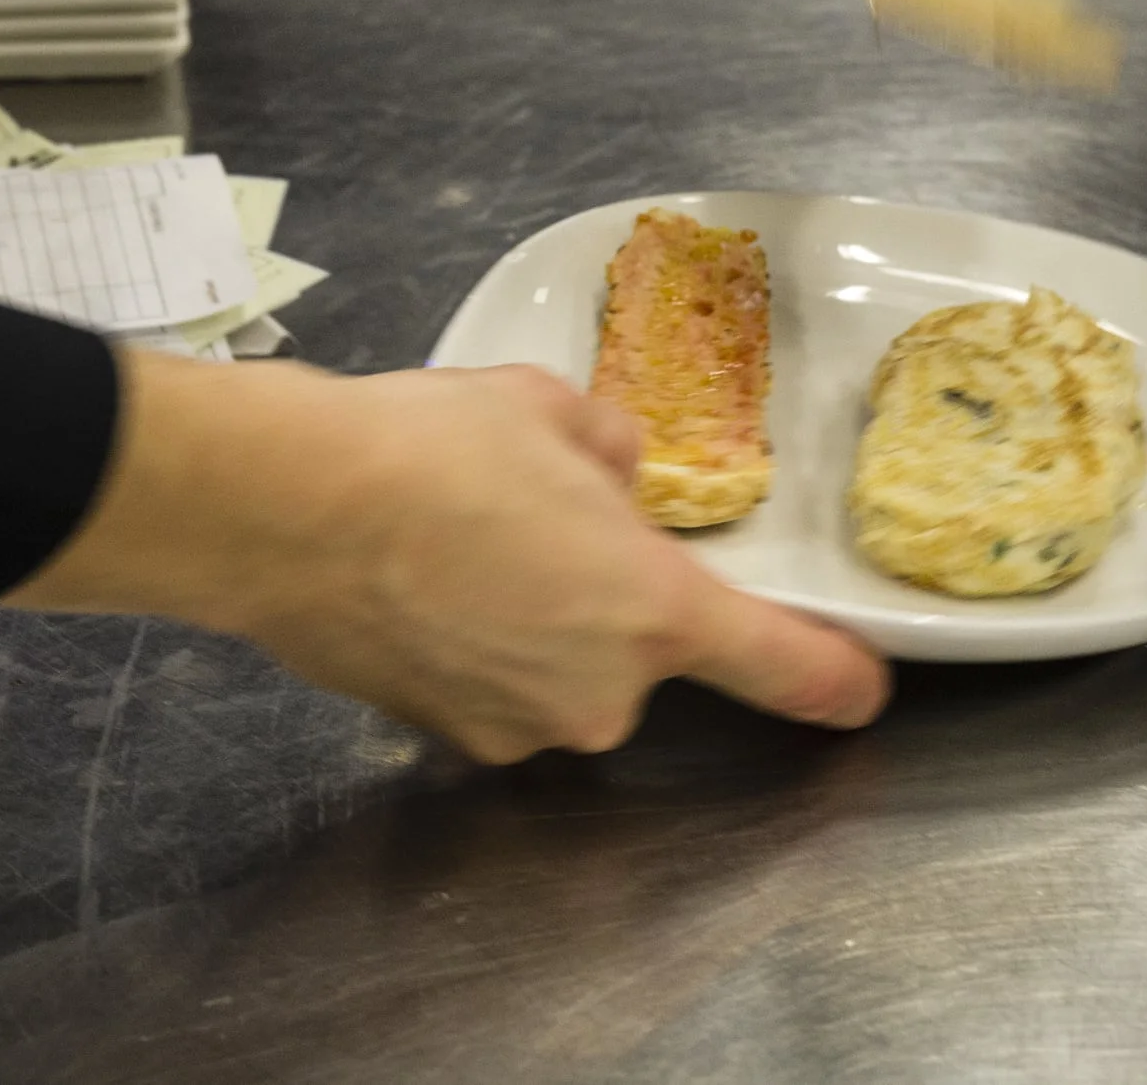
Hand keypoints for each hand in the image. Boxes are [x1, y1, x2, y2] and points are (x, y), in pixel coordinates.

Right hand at [2, 354, 890, 763]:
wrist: (285, 507)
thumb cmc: (430, 448)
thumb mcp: (556, 410)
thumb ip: (614, 455)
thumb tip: (613, 475)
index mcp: (656, 610)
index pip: (785, 666)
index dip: (833, 677)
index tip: (862, 688)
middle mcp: (601, 692)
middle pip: (643, 653)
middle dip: (613, 597)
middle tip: (546, 524)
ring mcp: (519, 726)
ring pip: (563, 672)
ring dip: (540, 620)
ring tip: (468, 543)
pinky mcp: (445, 735)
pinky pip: (494, 687)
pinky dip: (478, 646)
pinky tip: (427, 580)